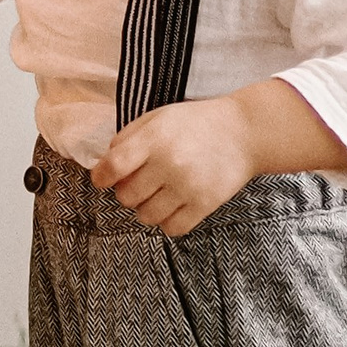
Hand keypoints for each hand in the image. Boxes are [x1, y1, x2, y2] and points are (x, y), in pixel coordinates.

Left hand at [92, 81, 346, 235]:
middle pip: (126, 196)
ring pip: (146, 216)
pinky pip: (172, 228)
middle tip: (140, 182)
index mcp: (154, 139)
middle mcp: (169, 164)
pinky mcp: (205, 204)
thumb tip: (104, 166)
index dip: (101, 177)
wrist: (245, 132)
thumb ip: (128, 138)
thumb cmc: (196, 123)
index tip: (102, 179)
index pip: (113, 167)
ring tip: (157, 195)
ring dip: (145, 208)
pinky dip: (167, 221)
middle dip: (127, 191)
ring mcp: (188, 186)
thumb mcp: (158, 118)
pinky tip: (173, 207)